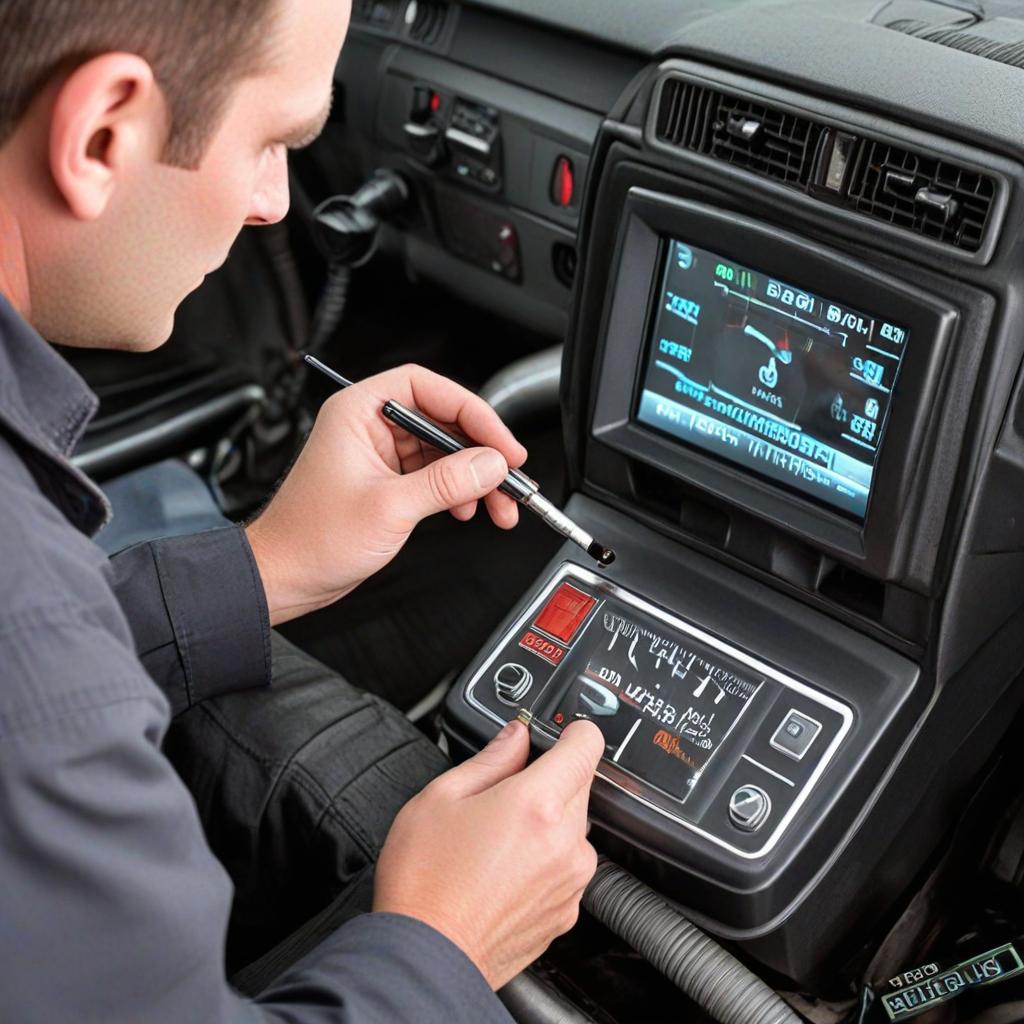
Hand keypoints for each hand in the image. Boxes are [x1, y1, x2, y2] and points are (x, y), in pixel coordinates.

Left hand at [245, 364, 527, 624]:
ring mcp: (380, 453)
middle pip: (443, 420)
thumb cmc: (311, 538)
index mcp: (359, 412)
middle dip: (481, 450)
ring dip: (475, 476)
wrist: (286, 576)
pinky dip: (458, 491)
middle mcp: (370, 425)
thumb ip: (446, 483)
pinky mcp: (388, 480)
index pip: (428, 388)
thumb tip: (489, 464)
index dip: (472, 411)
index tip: (500, 442)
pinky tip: (468, 510)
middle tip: (509, 475)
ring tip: (498, 503)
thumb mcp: (390, 508)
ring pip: (445, 450)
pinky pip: (436, 474)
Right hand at [373, 719, 604, 989]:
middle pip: (578, 786)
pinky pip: (566, 868)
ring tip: (495, 842)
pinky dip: (545, 863)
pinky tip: (502, 872)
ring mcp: (570, 881)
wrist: (425, 958)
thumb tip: (516, 736)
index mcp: (538, 803)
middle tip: (500, 798)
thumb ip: (490, 759)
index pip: (587, 744)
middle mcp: (565, 842)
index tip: (556, 734)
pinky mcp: (566, 912)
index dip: (570, 732)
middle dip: (547, 783)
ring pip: (573, 828)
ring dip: (546, 825)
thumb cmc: (424, 882)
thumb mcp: (441, 797)